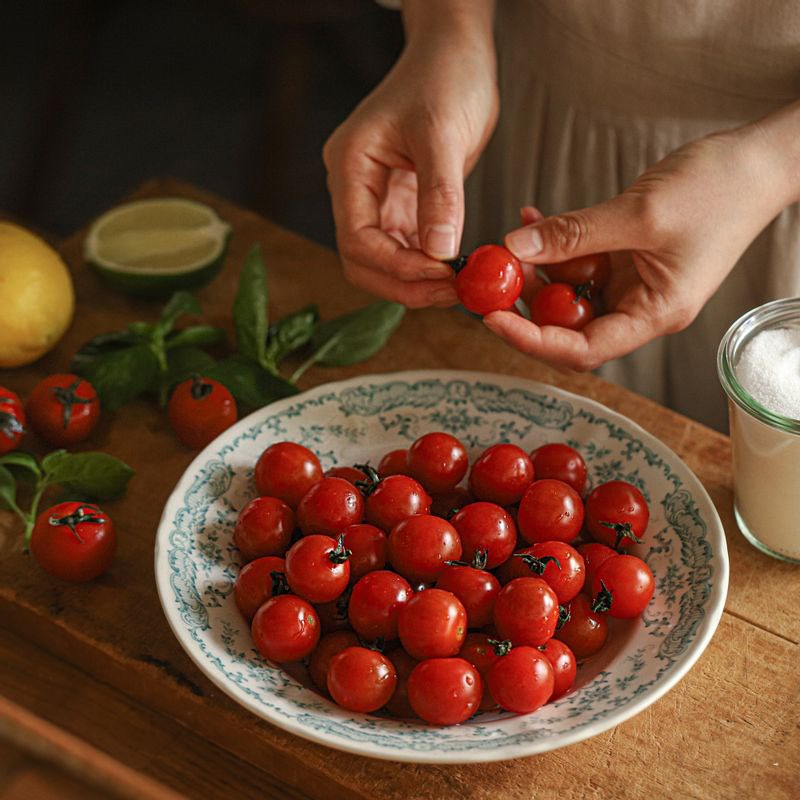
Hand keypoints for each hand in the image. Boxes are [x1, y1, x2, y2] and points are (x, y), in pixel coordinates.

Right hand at [323, 18, 497, 307]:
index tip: (441, 276)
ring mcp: (376, 200)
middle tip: (451, 294)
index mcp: (350, 166)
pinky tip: (455, 271)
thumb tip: (440, 254)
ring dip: (417, 281)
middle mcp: (355, 189)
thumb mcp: (443, 134)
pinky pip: (406, 249)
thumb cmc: (445, 78)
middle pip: (363, 260)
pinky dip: (428, 266)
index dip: (396, 265)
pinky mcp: (400, 206)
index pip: (356, 238)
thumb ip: (439, 196)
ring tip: (459, 286)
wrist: (455, 56)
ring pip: (383, 262)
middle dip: (404, 283)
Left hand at [486, 127, 791, 370]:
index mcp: (654, 315)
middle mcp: (640, 308)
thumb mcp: (639, 214)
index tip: (493, 319)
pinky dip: (555, 244)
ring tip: (513, 239)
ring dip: (536, 270)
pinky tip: (533, 218)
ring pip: (569, 293)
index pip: (583, 350)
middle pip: (569, 327)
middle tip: (493, 280)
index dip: (533, 340)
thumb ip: (574, 233)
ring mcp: (632, 284)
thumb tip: (516, 247)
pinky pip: (579, 262)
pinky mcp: (625, 260)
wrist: (758, 161)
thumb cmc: (720, 190)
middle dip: (528, 304)